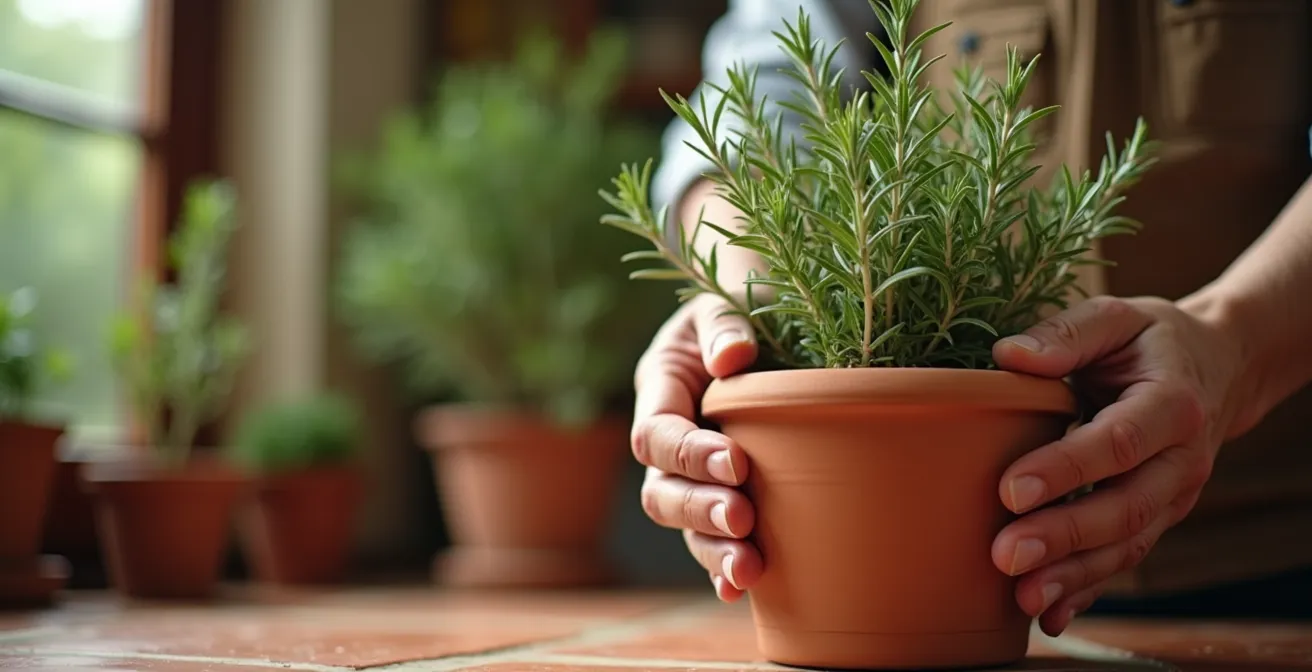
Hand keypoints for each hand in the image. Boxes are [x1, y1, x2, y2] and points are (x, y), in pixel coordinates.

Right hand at [631, 293, 762, 600]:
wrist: (774, 320)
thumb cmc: (748, 303)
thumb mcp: (728, 302)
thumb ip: (725, 325)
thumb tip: (733, 357)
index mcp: (661, 389)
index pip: (656, 434)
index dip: (688, 454)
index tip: (737, 462)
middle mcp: (669, 439)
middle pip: (659, 491)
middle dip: (699, 510)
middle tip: (744, 517)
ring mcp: (691, 475)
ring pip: (682, 526)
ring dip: (711, 550)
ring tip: (749, 570)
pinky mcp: (723, 495)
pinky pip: (711, 541)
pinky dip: (721, 570)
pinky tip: (740, 591)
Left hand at [990, 295, 1248, 635]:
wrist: (1217, 369)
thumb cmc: (1151, 340)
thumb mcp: (1118, 316)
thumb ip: (1068, 332)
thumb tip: (1009, 357)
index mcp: (1171, 403)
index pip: (1117, 442)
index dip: (1065, 468)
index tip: (1010, 489)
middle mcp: (1181, 459)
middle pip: (1124, 506)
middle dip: (1063, 536)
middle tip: (1005, 555)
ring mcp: (1174, 496)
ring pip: (1127, 544)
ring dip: (1074, 575)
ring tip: (1021, 596)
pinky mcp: (1159, 518)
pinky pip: (1126, 558)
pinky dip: (1089, 590)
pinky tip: (1051, 616)